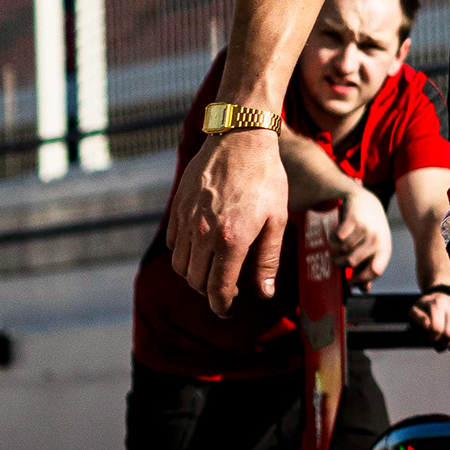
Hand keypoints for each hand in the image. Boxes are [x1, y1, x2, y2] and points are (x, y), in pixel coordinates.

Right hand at [168, 131, 290, 315]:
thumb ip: (268, 259)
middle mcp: (203, 233)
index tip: (227, 310)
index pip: (218, 288)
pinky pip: (172, 243)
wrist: (240, 139)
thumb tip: (264, 292)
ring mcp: (186, 220)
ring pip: (180, 265)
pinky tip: (201, 248)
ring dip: (195, 275)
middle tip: (226, 289)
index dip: (221, 305)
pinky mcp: (176, 208)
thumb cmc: (266, 179)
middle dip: (210, 292)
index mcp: (231, 239)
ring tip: (214, 270)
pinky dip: (183, 253)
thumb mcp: (278, 220)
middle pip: (196, 281)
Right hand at [337, 186, 394, 284]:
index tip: (348, 283)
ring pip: (343, 249)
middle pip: (352, 262)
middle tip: (335, 261)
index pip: (374, 271)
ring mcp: (366, 229)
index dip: (360, 280)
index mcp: (385, 249)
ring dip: (335, 251)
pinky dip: (333, 239)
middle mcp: (378, 240)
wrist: (366, 201)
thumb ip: (369, 266)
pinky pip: (337, 237)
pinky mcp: (353, 219)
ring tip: (335, 247)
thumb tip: (364, 289)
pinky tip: (335, 237)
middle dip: (339, 264)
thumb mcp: (374, 247)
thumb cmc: (370, 230)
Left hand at [410, 287, 449, 347]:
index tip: (430, 341)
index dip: (432, 340)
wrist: (443, 295)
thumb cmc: (426, 308)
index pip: (436, 329)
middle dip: (443, 345)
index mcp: (437, 305)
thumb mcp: (415, 309)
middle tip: (440, 346)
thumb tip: (427, 324)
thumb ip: (417, 317)